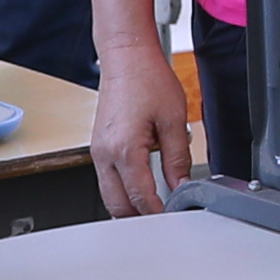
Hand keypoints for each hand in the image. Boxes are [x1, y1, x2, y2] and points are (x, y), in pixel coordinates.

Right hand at [87, 40, 195, 215]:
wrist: (127, 58)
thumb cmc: (147, 80)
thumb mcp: (174, 121)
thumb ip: (178, 159)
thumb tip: (182, 184)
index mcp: (124, 149)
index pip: (140, 196)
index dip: (157, 212)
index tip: (173, 218)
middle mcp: (105, 153)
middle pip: (117, 204)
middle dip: (139, 217)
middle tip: (164, 220)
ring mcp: (97, 151)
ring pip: (108, 195)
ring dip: (128, 205)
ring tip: (155, 208)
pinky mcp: (98, 146)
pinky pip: (106, 179)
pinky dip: (122, 190)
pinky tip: (140, 189)